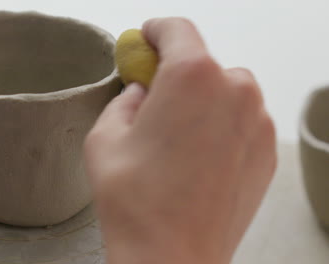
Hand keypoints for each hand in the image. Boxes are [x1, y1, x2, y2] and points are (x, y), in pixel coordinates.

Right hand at [84, 18, 275, 263]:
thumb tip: (141, 92)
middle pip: (204, 62)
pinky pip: (242, 121)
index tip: (147, 41)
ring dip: (202, 101)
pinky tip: (197, 157)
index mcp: (192, 77)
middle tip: (154, 101)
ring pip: (227, 91)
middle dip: (177, 74)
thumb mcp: (104, 136)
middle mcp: (234, 92)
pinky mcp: (266, 152)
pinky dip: (221, 126)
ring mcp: (257, 123)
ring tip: (175, 138)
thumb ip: (124, 100)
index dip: (156, 32)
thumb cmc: (134, 200)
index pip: (177, 30)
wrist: (170, 258)